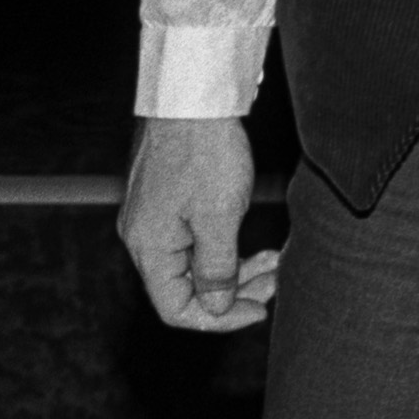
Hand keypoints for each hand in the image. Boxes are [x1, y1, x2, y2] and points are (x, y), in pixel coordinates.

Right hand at [121, 115, 276, 330]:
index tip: (260, 309)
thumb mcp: (219, 217)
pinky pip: (191, 243)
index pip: (176, 309)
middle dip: (235, 292)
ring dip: (234, 270)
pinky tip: (248, 241)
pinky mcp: (163, 204)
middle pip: (185, 289)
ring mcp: (150, 221)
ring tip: (272, 258)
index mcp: (150, 249)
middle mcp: (142, 240)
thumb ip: (216, 270)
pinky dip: (222, 249)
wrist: (189, 99)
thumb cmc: (204, 153)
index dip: (219, 318)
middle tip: (276, 278)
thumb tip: (215, 307)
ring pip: (191, 267)